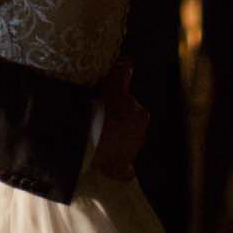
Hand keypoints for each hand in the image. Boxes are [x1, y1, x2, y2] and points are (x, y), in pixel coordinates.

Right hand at [91, 61, 147, 181]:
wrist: (91, 135)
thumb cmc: (102, 105)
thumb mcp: (112, 82)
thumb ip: (122, 72)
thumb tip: (130, 61)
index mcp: (140, 115)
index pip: (133, 109)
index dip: (120, 105)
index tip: (108, 103)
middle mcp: (139, 135)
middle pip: (129, 127)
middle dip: (118, 123)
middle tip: (100, 118)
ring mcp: (130, 153)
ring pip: (126, 145)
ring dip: (116, 141)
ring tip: (98, 137)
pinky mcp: (119, 168)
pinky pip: (124, 171)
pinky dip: (121, 170)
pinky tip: (115, 168)